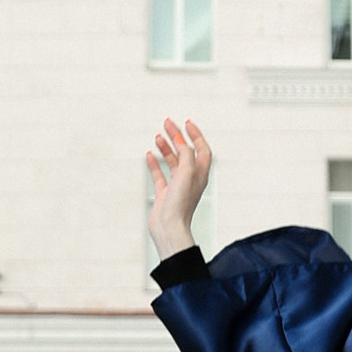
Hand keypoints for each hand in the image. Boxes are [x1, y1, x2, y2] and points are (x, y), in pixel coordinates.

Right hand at [147, 118, 213, 256]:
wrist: (169, 228)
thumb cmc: (181, 204)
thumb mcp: (187, 172)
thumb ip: (185, 154)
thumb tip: (181, 141)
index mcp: (200, 173)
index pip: (201, 149)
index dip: (195, 135)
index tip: (186, 123)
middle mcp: (190, 178)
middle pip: (185, 152)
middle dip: (177, 137)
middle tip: (168, 124)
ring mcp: (177, 186)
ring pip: (172, 162)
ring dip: (166, 148)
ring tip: (158, 136)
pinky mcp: (165, 194)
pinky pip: (160, 174)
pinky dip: (155, 163)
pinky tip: (150, 155)